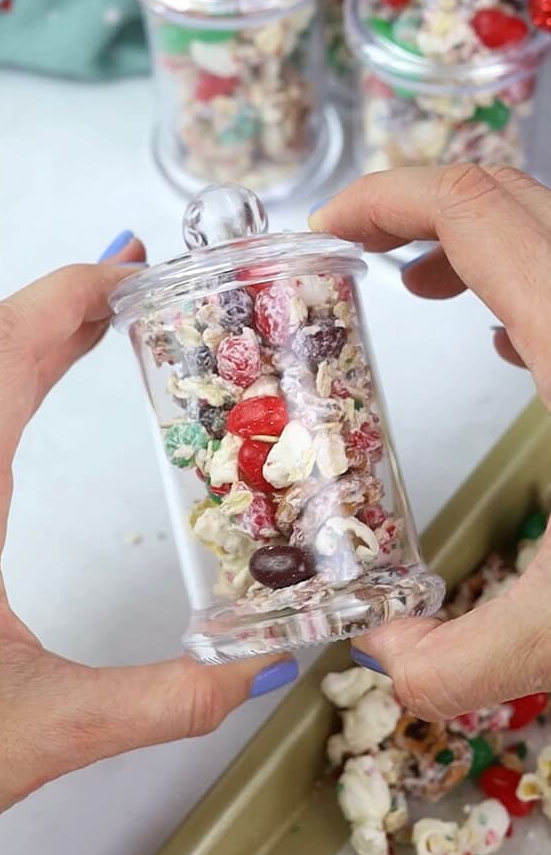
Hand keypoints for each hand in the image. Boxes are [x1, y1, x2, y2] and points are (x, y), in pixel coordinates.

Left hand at [0, 236, 291, 850]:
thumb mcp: (45, 730)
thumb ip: (167, 701)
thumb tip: (257, 667)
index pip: (7, 351)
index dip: (70, 292)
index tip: (133, 270)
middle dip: (72, 295)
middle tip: (144, 278)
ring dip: (45, 326)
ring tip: (115, 312)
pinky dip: (19, 366)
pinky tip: (50, 375)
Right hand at [310, 163, 550, 719]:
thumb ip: (465, 657)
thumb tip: (385, 656)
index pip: (466, 207)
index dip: (381, 200)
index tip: (325, 235)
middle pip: (502, 197)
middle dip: (413, 213)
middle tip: (356, 260)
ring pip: (546, 227)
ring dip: (470, 243)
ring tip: (418, 290)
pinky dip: (525, 282)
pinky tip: (512, 344)